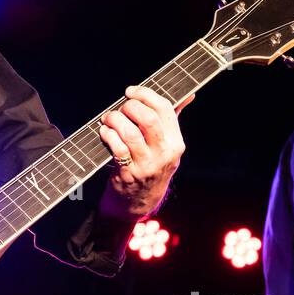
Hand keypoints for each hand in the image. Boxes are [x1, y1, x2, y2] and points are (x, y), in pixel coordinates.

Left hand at [97, 85, 188, 217]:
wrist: (139, 203)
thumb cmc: (151, 167)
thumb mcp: (166, 147)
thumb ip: (172, 120)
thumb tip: (188, 95)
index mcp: (175, 143)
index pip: (165, 109)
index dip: (145, 94)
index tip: (131, 91)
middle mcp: (164, 154)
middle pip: (148, 119)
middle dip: (129, 107)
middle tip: (120, 108)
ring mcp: (146, 165)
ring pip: (130, 132)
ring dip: (114, 120)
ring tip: (109, 119)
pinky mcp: (128, 174)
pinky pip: (117, 148)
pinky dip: (107, 135)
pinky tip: (105, 132)